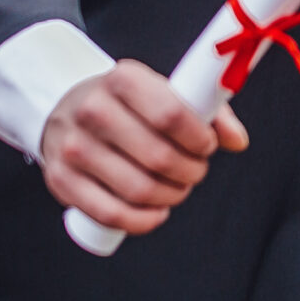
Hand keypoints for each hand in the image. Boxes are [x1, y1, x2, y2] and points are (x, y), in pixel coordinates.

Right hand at [39, 61, 250, 235]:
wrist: (66, 110)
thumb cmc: (126, 104)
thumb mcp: (163, 92)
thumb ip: (207, 112)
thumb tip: (238, 141)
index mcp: (121, 79)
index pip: (171, 114)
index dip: (199, 139)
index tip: (206, 146)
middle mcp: (92, 110)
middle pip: (159, 157)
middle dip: (191, 171)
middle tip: (195, 170)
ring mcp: (71, 147)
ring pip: (139, 189)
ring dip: (171, 196)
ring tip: (177, 187)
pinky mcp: (61, 180)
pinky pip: (111, 214)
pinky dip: (144, 221)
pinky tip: (156, 211)